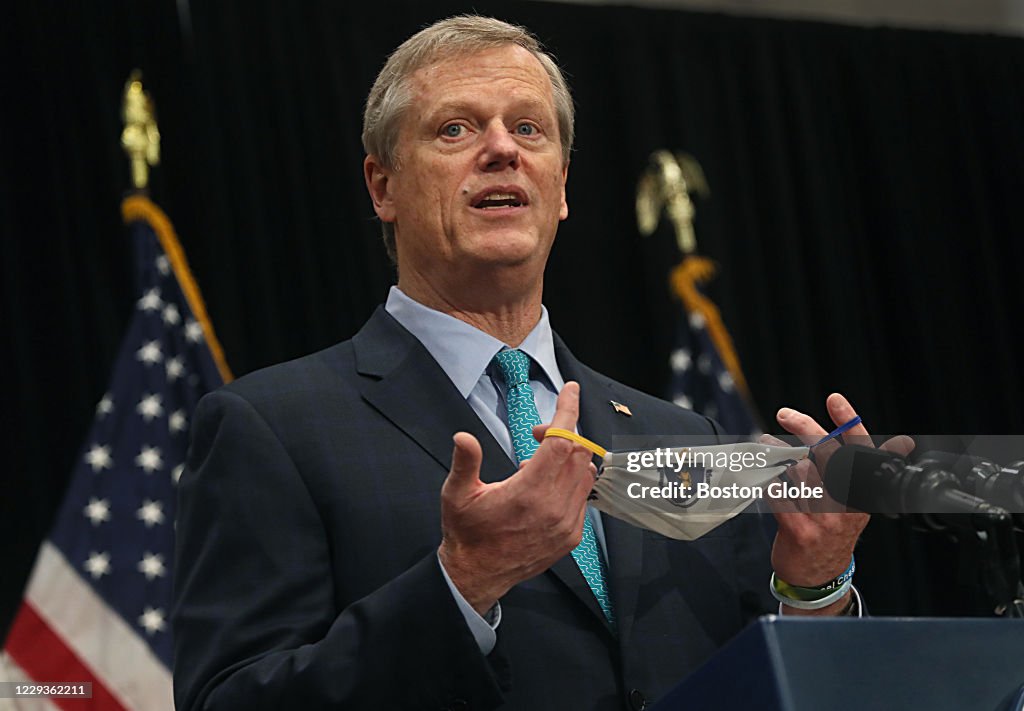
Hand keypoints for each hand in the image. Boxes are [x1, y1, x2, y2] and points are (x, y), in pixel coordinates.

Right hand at [438, 382, 596, 614]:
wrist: (477, 575)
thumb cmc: (467, 534)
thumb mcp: (457, 494)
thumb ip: (465, 462)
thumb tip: (463, 437)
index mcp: (528, 493)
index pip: (561, 441)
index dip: (567, 411)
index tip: (569, 390)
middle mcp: (554, 508)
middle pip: (579, 453)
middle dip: (563, 432)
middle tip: (537, 433)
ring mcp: (567, 524)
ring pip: (585, 474)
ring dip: (569, 457)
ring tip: (538, 464)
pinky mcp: (571, 536)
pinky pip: (584, 497)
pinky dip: (571, 481)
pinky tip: (546, 487)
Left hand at [766, 393, 913, 614]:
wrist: (819, 577)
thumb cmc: (834, 531)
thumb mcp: (856, 502)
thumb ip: (867, 469)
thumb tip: (903, 442)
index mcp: (863, 494)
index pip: (861, 451)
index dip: (849, 422)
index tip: (835, 400)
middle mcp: (847, 506)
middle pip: (827, 455)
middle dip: (805, 428)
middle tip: (786, 414)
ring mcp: (824, 520)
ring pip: (801, 472)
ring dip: (780, 453)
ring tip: (768, 443)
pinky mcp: (799, 531)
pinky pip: (779, 495)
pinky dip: (768, 480)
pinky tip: (763, 473)